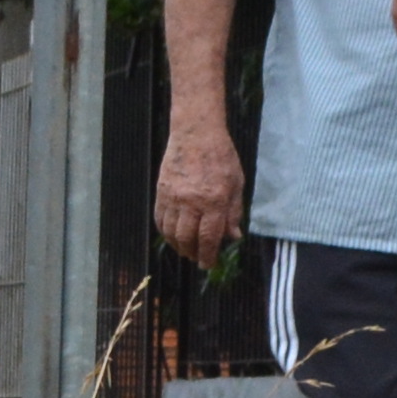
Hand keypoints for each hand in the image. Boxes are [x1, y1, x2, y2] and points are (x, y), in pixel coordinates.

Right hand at [154, 118, 247, 263]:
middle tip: (196, 258)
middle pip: (187, 238)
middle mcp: (192, 201)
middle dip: (192, 253)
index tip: (208, 264)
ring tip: (184, 249)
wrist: (196, 133)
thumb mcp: (236, 183)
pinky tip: (172, 235)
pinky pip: (160, 219)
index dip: (207, 255)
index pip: (208, 237)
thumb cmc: (221, 157)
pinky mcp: (161, 191)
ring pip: (171, 232)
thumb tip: (233, 236)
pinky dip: (164, 232)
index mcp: (214, 200)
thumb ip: (234, 211)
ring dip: (177, 245)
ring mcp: (174, 197)